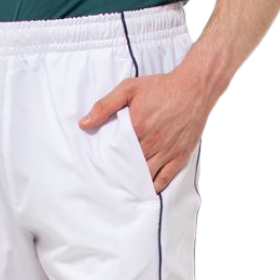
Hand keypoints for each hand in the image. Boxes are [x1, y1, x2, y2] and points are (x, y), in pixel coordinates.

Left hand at [79, 67, 208, 193]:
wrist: (194, 87)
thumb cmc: (161, 87)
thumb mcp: (128, 89)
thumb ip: (105, 106)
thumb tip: (84, 123)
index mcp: (136, 128)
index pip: (115, 153)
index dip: (107, 162)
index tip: (99, 169)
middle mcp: (151, 143)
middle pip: (129, 167)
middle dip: (119, 175)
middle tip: (109, 184)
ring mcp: (166, 152)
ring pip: (146, 176)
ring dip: (135, 184)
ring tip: (124, 190)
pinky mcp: (179, 156)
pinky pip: (165, 179)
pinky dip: (154, 187)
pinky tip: (146, 191)